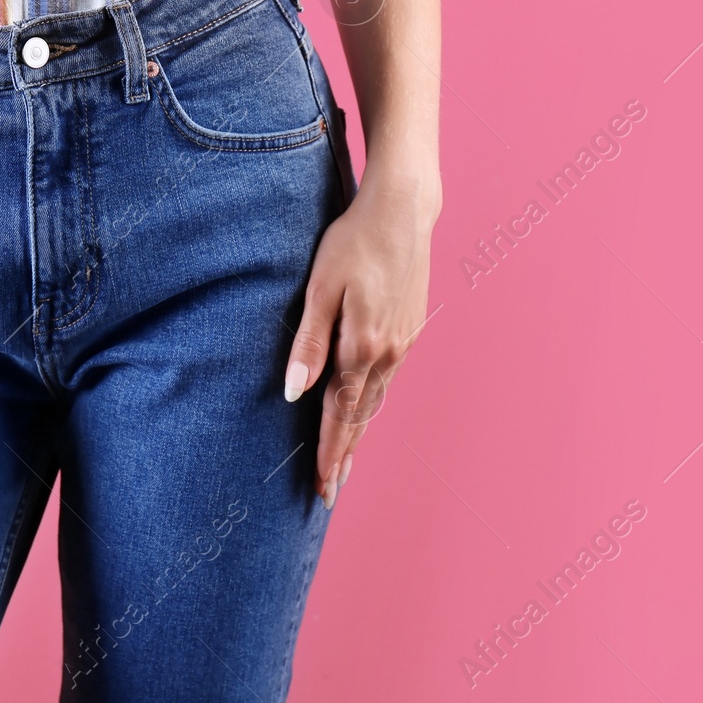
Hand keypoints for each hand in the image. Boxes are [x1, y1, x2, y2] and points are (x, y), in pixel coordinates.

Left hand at [284, 176, 437, 507]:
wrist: (403, 211)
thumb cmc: (353, 241)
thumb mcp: (320, 287)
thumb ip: (308, 342)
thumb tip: (292, 391)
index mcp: (362, 346)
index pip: (340, 414)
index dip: (330, 453)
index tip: (322, 487)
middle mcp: (388, 352)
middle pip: (361, 416)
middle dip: (344, 455)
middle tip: (330, 492)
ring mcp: (403, 341)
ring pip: (376, 399)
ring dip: (359, 432)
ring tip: (345, 462)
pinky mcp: (410, 328)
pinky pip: (387, 378)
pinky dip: (372, 402)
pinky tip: (363, 408)